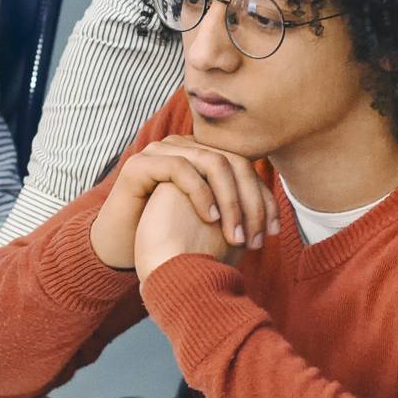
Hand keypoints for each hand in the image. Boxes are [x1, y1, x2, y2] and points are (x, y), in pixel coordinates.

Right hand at [90, 139, 277, 271]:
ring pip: (212, 163)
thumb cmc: (167, 237)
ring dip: (231, 201)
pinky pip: (180, 169)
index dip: (263, 198)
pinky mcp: (140, 164)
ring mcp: (161, 151)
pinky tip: (211, 219)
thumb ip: (236, 214)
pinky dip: (201, 193)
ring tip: (235, 234)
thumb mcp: (209, 223)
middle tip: (256, 238)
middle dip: (251, 202)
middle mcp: (184, 147)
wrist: (122, 249)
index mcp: (202, 156)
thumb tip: (276, 222)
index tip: (275, 232)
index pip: (245, 168)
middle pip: (234, 162)